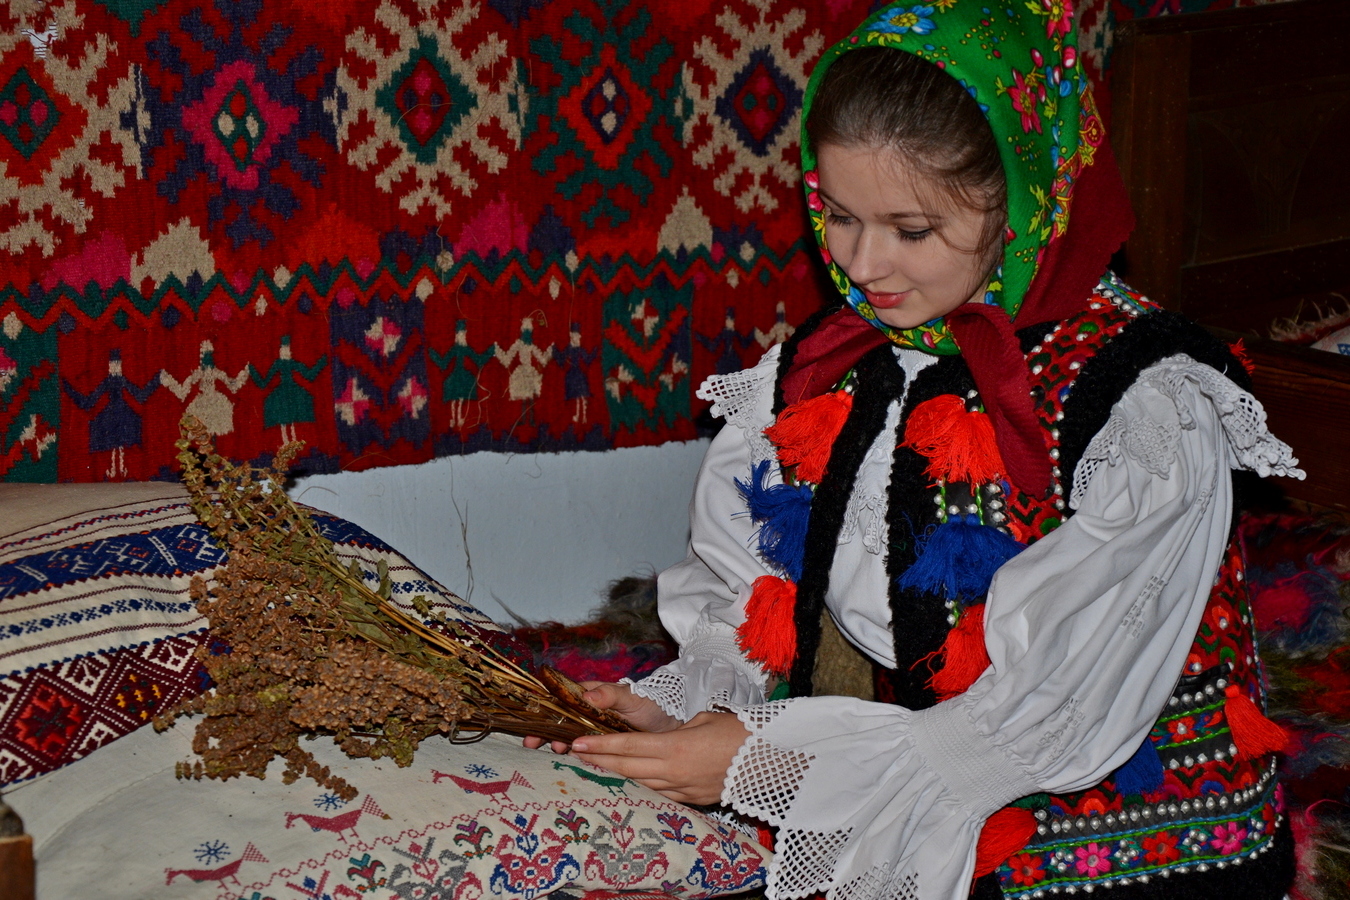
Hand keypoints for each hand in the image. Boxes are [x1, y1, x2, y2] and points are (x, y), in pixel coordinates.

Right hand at [523, 682, 679, 752]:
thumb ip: (610, 695)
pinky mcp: (603, 747)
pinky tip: (569, 764)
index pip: (562, 700)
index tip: (534, 722)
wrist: (670, 725)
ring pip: (570, 737)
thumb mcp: (630, 698)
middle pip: (560, 721)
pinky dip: (576, 757)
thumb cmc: (649, 704)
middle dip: (545, 731)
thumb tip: (587, 694)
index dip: (545, 710)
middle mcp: (588, 713)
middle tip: (532, 744)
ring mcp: (594, 731)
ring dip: (559, 744)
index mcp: (590, 696)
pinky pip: (586, 752)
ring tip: (555, 752)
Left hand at [569, 711, 749, 805]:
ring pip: (642, 783)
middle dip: (600, 762)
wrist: (775, 759)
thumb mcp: (705, 719)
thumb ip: (678, 730)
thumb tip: (663, 740)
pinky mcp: (695, 799)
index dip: (601, 745)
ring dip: (618, 776)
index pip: (629, 747)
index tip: (578, 743)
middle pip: (629, 768)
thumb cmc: (743, 731)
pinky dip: (644, 785)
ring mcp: (685, 789)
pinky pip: (662, 793)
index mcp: (676, 748)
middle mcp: (676, 772)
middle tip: (576, 755)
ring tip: (598, 768)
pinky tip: (633, 781)